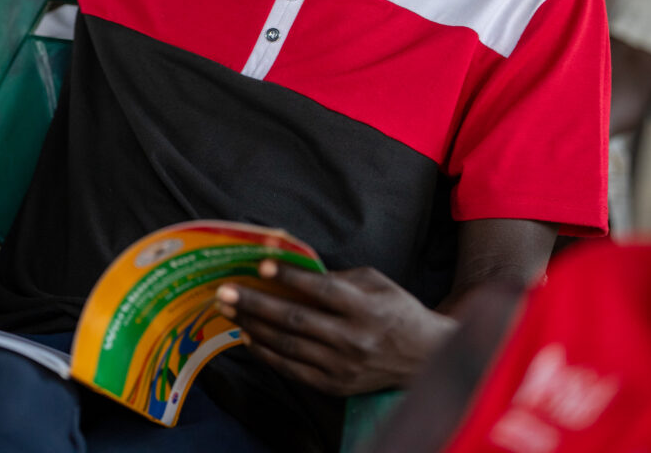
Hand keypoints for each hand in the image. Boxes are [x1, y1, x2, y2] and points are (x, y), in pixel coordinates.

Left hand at [215, 260, 454, 394]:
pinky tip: (248, 338)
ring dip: (254, 327)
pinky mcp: (335, 385)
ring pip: (289, 345)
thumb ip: (338, 276)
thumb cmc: (396, 309)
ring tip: (229, 311)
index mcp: (365, 307)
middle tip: (226, 291)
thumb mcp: (375, 282)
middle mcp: (352, 338)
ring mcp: (342, 366)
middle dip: (256, 304)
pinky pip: (293, 369)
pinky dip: (268, 354)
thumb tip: (295, 267)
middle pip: (295, 319)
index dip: (289, 276)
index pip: (320, 289)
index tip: (261, 264)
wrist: (424, 358)